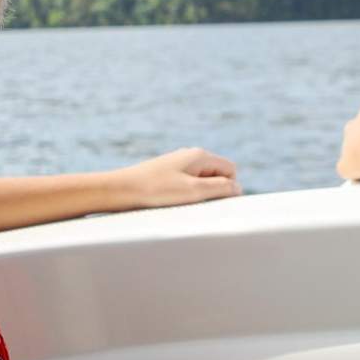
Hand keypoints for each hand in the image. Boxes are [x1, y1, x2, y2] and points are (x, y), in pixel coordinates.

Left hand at [113, 147, 240, 208]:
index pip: (230, 170)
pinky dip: (185, 194)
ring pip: (202, 180)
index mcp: (200, 155)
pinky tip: (171, 202)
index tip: (213, 203)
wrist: (121, 189)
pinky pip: (187, 183)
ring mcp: (178, 164)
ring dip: (198, 195)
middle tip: (196, 204)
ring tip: (180, 203)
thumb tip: (238, 188)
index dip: (229, 188)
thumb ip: (220, 188)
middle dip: (213, 191)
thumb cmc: (157, 190)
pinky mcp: (167, 173)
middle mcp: (190, 155)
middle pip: (217, 174)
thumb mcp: (193, 191)